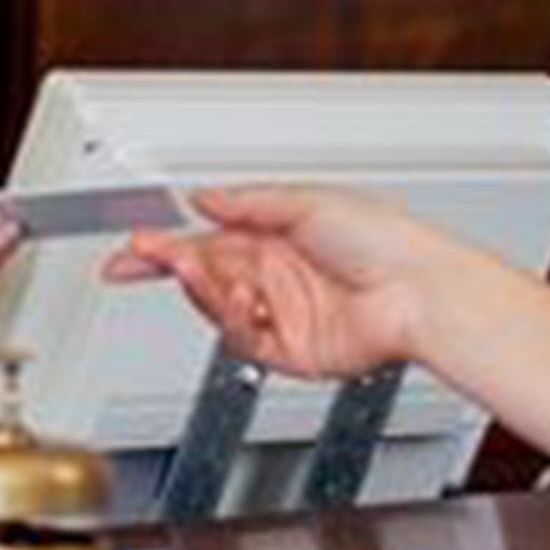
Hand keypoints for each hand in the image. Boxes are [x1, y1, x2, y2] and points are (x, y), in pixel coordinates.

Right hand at [100, 185, 445, 378]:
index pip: (202, 243)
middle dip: (172, 266)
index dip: (162, 248)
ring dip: (208, 292)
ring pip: (215, 309)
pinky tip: (248, 302)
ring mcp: (279, 314)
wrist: (418, 292)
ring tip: (219, 277)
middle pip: (200, 276)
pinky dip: (236, 321)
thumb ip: (246, 202)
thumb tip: (202, 198)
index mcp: (272, 238)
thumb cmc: (383, 240)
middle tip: (154, 258)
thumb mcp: (306, 201)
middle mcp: (272, 277)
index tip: (131, 248)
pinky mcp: (290, 351)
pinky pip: (243, 340)